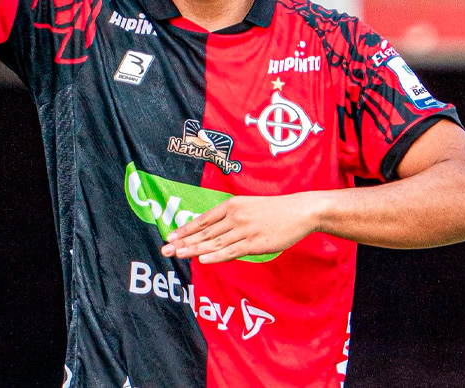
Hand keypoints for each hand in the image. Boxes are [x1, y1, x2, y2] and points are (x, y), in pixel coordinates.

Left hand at [160, 193, 317, 263]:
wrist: (299, 211)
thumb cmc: (274, 210)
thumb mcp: (248, 207)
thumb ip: (230, 218)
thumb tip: (214, 233)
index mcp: (231, 205)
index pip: (203, 220)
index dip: (185, 229)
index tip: (170, 237)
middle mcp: (234, 216)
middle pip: (204, 232)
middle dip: (183, 242)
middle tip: (165, 249)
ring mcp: (244, 230)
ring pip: (214, 242)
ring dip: (193, 250)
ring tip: (177, 255)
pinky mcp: (254, 243)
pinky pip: (231, 251)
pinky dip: (215, 256)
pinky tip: (202, 259)